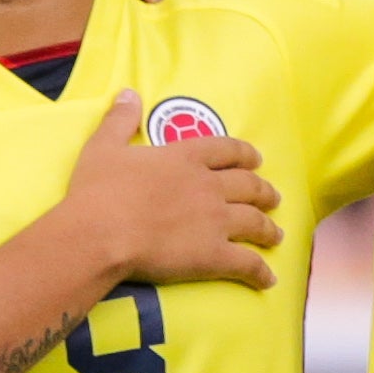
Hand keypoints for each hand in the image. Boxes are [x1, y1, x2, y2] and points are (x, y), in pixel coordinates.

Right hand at [57, 91, 281, 287]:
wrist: (100, 232)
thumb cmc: (97, 191)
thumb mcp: (103, 147)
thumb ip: (120, 120)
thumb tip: (129, 92)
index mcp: (185, 158)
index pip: (226, 150)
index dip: (245, 154)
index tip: (256, 160)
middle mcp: (208, 186)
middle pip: (248, 186)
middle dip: (264, 192)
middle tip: (274, 198)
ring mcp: (215, 220)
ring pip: (254, 222)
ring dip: (268, 228)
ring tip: (276, 234)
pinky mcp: (213, 255)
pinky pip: (247, 264)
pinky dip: (261, 272)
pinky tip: (268, 279)